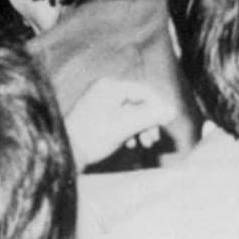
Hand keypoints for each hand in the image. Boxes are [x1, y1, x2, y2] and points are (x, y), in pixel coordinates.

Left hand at [63, 78, 181, 167]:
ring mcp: (100, 101)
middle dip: (149, 121)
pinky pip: (120, 117)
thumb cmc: (93, 137)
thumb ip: (150, 116)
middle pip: (138, 102)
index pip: (144, 91)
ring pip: (130, 111)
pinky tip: (130, 143)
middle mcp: (105, 89)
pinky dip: (129, 129)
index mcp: (111, 86)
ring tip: (144, 144)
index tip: (166, 125)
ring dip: (140, 127)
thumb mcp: (125, 126)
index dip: (159, 107)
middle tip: (153, 140)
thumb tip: (173, 110)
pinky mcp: (97, 114)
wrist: (65, 152)